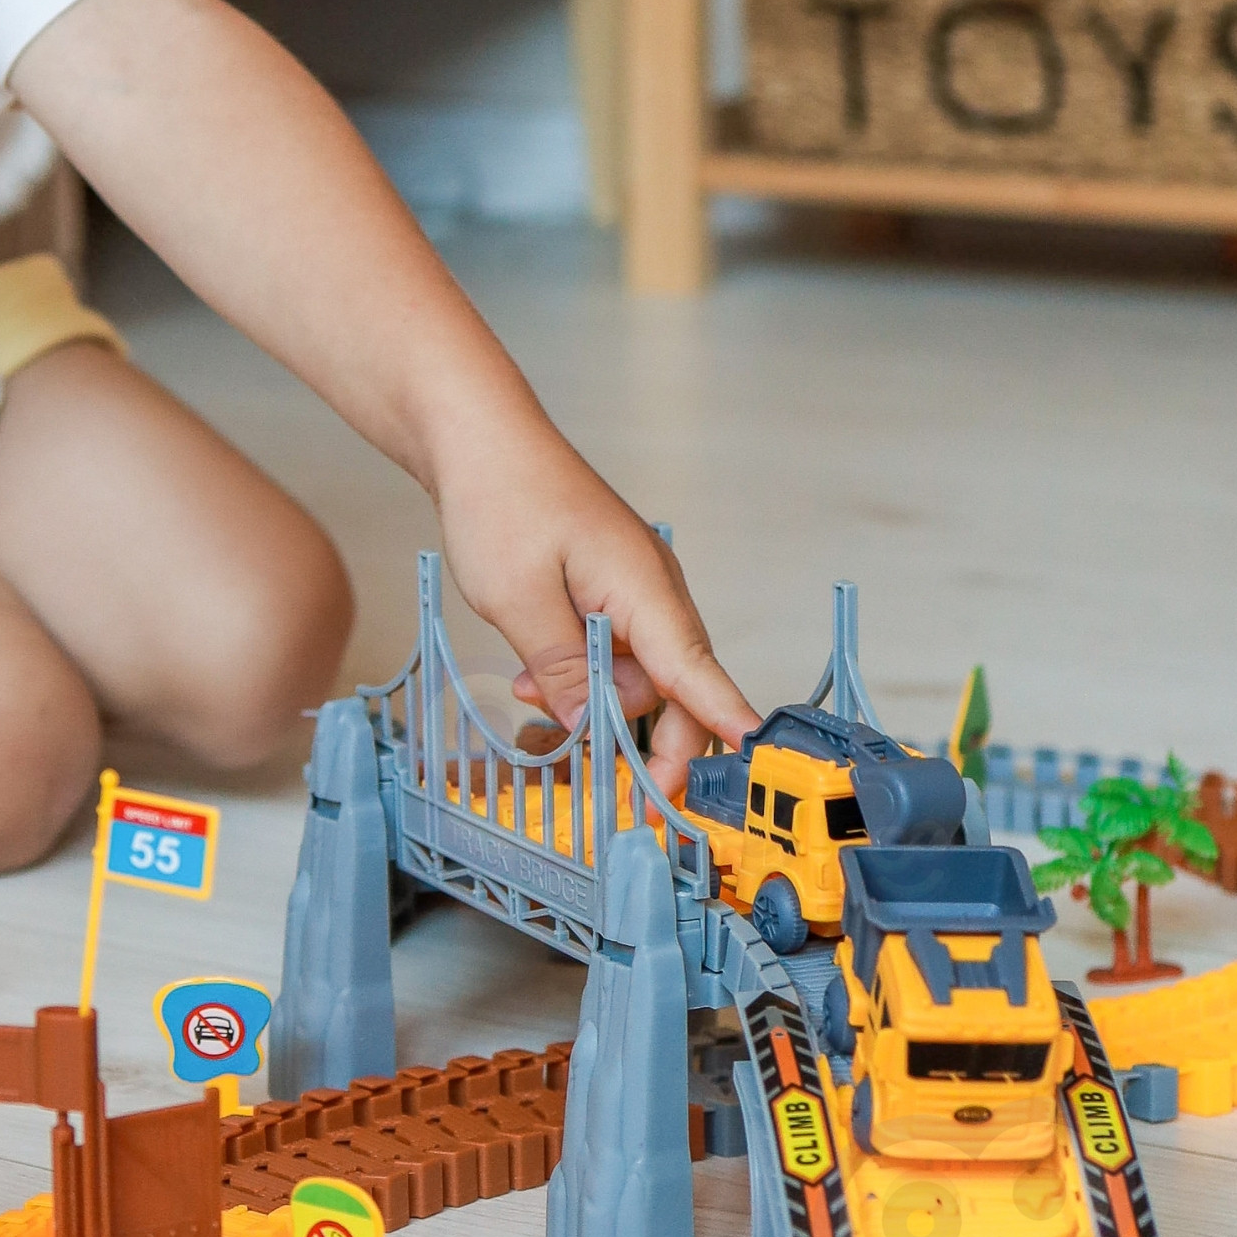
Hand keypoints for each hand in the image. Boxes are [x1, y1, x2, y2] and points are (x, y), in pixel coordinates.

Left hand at [436, 441, 758, 793]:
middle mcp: (653, 588)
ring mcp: (635, 587)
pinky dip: (585, 670)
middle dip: (650, 739)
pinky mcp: (611, 587)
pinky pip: (615, 647)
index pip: (697, 671)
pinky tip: (538, 674)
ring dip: (596, 698)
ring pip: (640, 671)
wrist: (481, 439)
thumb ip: (563, 668)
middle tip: (628, 797)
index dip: (725, 721)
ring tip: (532, 692)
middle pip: (677, 685)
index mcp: (643, 588)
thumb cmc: (501, 500)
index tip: (754, 760)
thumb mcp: (518, 600)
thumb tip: (593, 725)